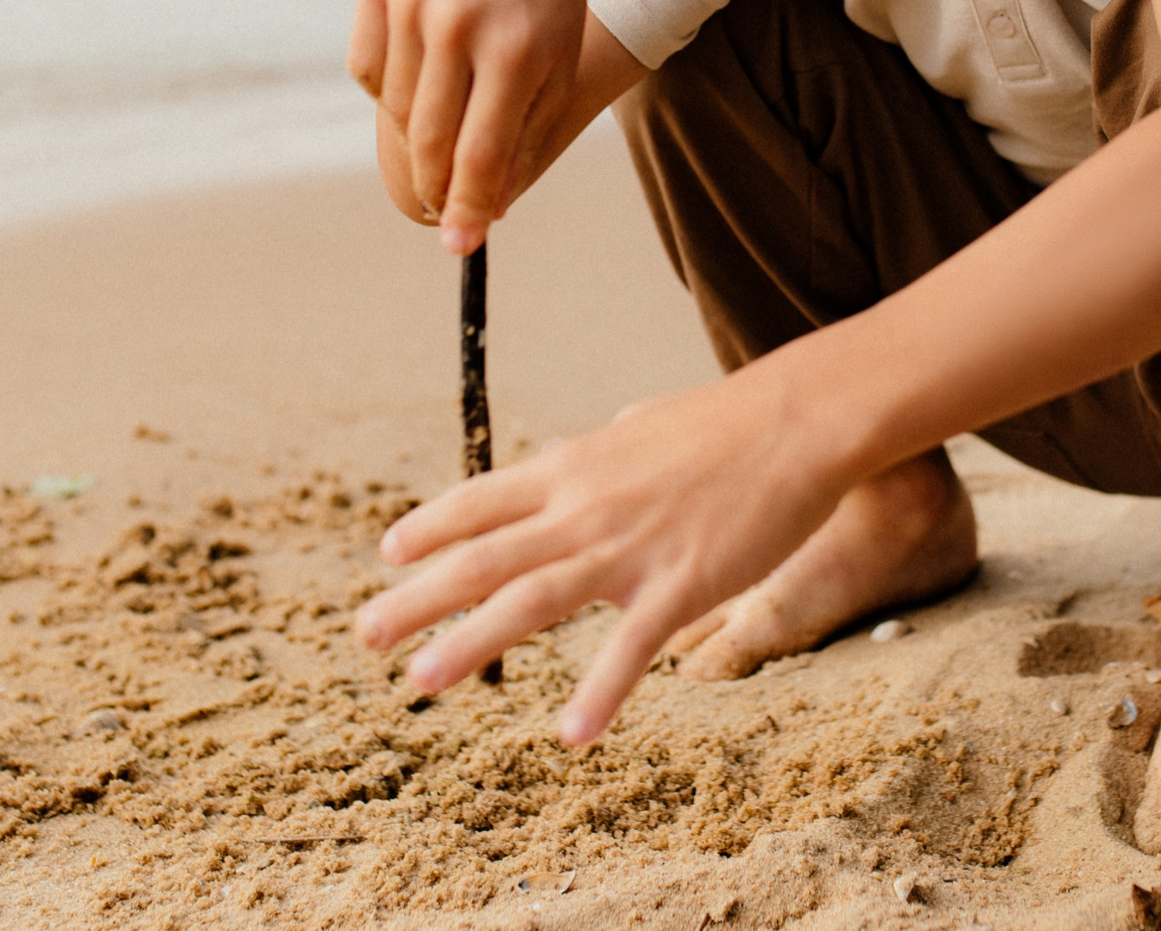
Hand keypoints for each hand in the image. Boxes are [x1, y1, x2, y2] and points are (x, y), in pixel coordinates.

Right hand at [345, 0, 587, 251]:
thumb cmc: (544, 18)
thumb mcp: (552, 80)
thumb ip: (518, 146)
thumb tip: (480, 214)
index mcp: (516, 47)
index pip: (479, 151)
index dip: (467, 207)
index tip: (459, 247)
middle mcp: (459, 19)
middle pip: (430, 138)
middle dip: (437, 186)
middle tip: (444, 206)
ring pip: (394, 108)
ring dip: (417, 133)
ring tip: (448, 114)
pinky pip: (366, 70)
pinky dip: (387, 88)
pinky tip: (422, 68)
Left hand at [355, 367, 852, 744]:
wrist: (796, 423)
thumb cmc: (725, 422)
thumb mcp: (640, 425)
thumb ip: (596, 450)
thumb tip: (566, 450)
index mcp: (573, 467)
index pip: (481, 500)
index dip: (430, 527)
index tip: (389, 553)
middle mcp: (583, 508)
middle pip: (481, 557)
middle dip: (416, 598)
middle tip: (365, 635)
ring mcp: (627, 549)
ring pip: (529, 601)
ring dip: (467, 642)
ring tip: (419, 680)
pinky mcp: (680, 585)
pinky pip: (628, 649)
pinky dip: (598, 695)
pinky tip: (571, 737)